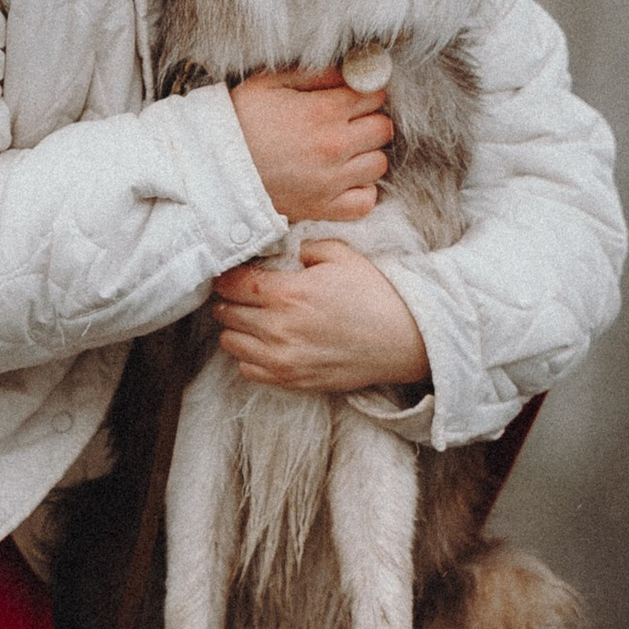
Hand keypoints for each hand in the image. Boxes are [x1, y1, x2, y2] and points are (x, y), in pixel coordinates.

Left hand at [212, 240, 430, 394]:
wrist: (402, 340)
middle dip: (228, 301)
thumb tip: (288, 251)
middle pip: (226, 313)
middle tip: (240, 295)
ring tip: (251, 319)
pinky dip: (249, 357)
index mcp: (287, 294)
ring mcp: (283, 359)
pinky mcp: (292, 381)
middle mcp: (278, 329)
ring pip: (232, 343)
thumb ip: (306, 247)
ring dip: (236, 329)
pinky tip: (265, 344)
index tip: (232, 274)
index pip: (233, 284)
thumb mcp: (341, 255)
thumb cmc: (374, 295)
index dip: (227, 276)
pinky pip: (248, 371)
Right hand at [229, 67, 390, 223]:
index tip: (349, 95)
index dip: (364, 91)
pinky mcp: (324, 208)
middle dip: (369, 120)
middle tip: (346, 122)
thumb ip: (313, 72)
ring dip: (366, 155)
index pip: (374, 95)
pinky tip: (343, 179)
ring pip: (379, 164)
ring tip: (343, 151)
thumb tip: (351, 68)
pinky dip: (361, 190)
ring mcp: (332, 181)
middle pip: (383, 128)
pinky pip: (366, 200)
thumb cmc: (239, 121)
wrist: (214, 170)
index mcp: (323, 111)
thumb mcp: (268, 83)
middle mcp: (334, 146)